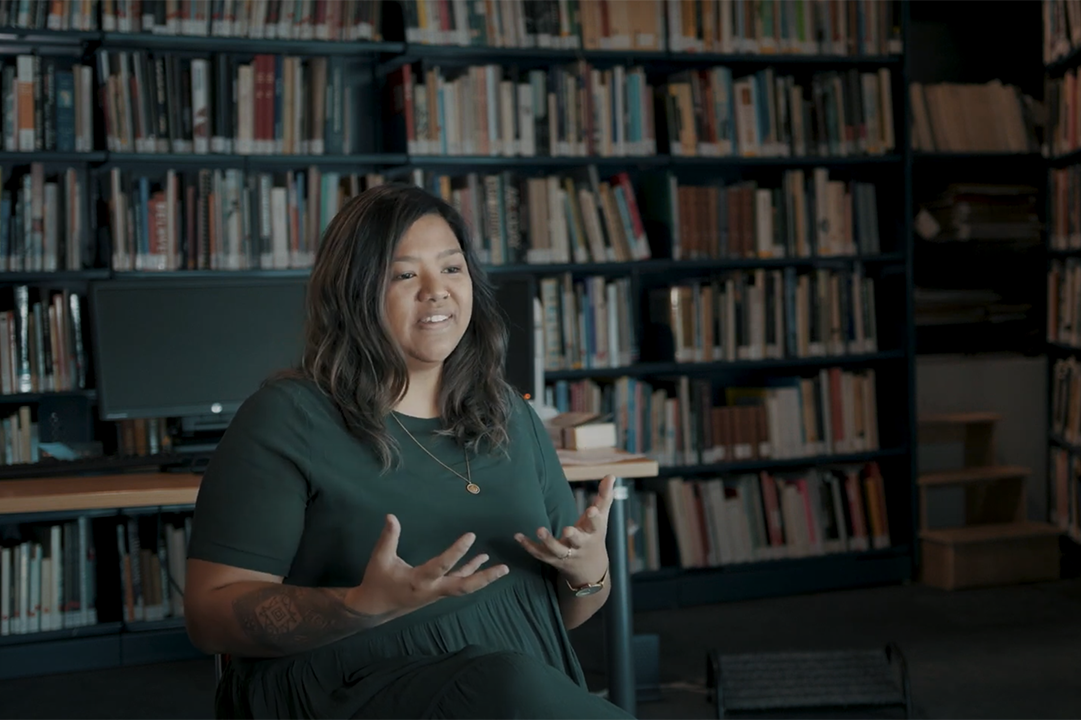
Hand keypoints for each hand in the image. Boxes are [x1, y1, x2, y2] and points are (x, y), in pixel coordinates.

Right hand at [347, 514, 508, 617]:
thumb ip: (388, 538)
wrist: (375, 607)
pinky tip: (482, 560)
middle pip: (463, 586)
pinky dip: (470, 572)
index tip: (471, 536)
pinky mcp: (438, 591)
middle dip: (484, 578)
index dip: (457, 551)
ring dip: (483, 577)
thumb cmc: (378, 581)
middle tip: (504, 569)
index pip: (442, 565)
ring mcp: (437, 593)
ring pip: (464, 587)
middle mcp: (433, 589)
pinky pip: (458, 582)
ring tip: (502, 568)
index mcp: (419, 580)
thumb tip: (391, 516)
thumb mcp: (380, 559)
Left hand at [515, 474, 614, 586]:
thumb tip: (611, 475)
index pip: (596, 525)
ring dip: (547, 541)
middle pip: (577, 541)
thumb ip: (604, 497)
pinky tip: (518, 536)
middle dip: (573, 536)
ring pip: (556, 550)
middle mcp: (580, 546)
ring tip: (539, 529)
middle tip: (567, 530)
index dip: (594, 518)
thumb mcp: (602, 519)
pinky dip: (528, 546)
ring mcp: (566, 555)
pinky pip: (539, 554)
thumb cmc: (594, 536)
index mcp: (594, 534)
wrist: (589, 570)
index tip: (592, 509)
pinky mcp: (552, 560)